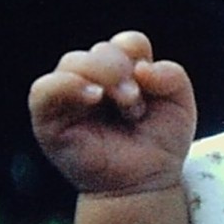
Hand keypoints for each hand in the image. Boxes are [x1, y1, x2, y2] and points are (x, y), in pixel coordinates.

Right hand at [30, 31, 195, 196]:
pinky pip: (44, 89)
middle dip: (122, 70)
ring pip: (73, 61)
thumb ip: (172, 75)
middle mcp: (93, 79)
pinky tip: (93, 98)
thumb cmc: (159, 142)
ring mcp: (69, 97)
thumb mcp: (179, 104)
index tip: (150, 81)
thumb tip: (142, 67)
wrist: (145, 181)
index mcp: (123, 71)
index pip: (125, 42)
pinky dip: (68, 86)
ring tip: (124, 108)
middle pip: (100, 50)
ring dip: (103, 78)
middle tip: (135, 102)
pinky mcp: (49, 119)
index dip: (138, 53)